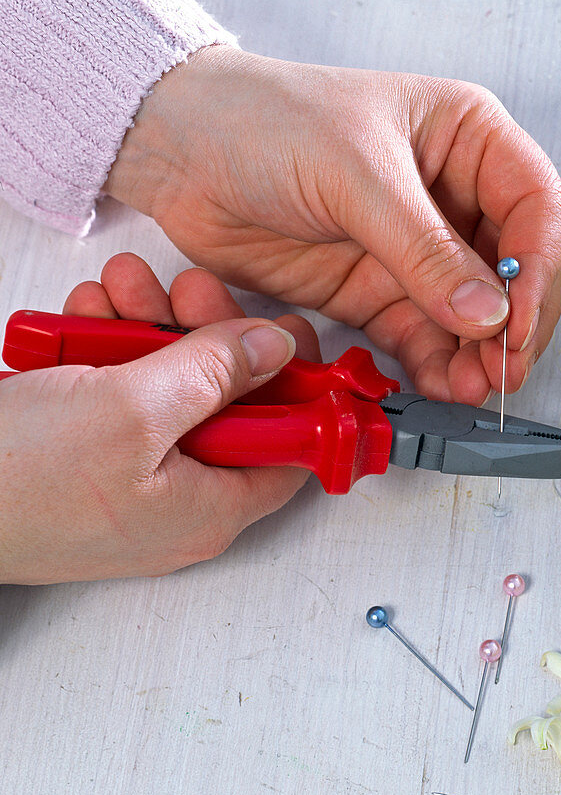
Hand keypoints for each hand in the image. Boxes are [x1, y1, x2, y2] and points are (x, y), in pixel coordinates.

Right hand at [0, 254, 321, 583]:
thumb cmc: (17, 479)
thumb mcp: (136, 409)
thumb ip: (216, 372)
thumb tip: (276, 346)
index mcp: (212, 507)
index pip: (292, 448)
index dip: (299, 387)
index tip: (287, 332)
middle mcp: (180, 502)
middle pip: (229, 407)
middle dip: (208, 336)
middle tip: (189, 289)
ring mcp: (131, 482)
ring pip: (169, 392)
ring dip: (149, 330)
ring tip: (120, 287)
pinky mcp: (86, 461)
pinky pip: (119, 399)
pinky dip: (106, 351)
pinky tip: (84, 315)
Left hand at [105, 47, 560, 405]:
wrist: (178, 151)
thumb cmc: (264, 121)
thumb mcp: (355, 174)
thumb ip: (425, 251)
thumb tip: (489, 315)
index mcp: (467, 140)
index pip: (535, 208)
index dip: (538, 268)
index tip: (517, 320)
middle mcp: (453, 197)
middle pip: (515, 271)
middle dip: (514, 324)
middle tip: (504, 369)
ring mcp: (417, 251)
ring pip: (473, 315)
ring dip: (478, 355)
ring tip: (473, 389)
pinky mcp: (378, 292)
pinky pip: (423, 338)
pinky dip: (435, 365)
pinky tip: (440, 384)